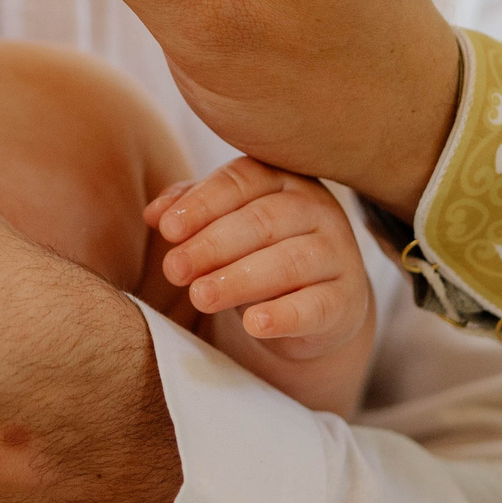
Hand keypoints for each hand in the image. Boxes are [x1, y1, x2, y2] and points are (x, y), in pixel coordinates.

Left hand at [148, 159, 371, 361]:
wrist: (316, 303)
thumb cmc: (258, 251)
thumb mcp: (223, 224)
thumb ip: (190, 210)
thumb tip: (154, 214)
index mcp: (283, 179)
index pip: (242, 181)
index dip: (203, 204)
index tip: (167, 230)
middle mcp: (316, 209)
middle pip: (263, 221)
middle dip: (213, 245)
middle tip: (175, 269)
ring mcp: (338, 253)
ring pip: (289, 261)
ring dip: (239, 279)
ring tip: (200, 296)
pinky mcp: (347, 299)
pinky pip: (317, 306)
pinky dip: (285, 315)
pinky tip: (254, 323)